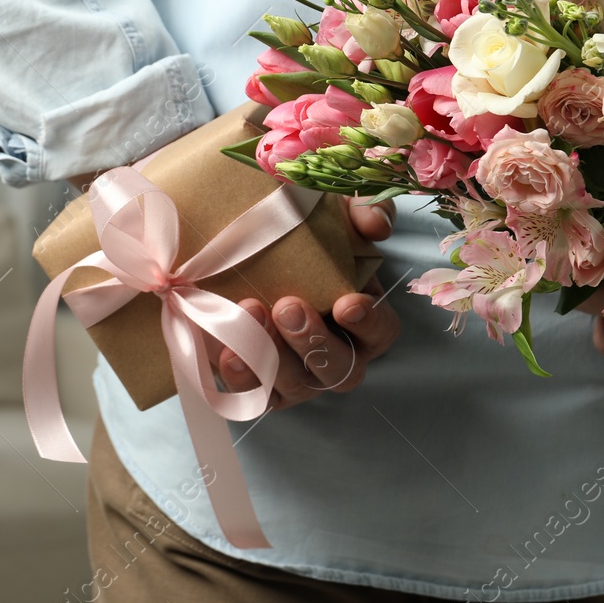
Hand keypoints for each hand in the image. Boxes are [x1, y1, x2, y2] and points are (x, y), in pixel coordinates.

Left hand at [213, 196, 400, 409]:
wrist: (246, 250)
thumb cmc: (305, 235)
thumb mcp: (336, 212)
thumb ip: (364, 209)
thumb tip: (375, 225)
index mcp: (363, 320)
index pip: (381, 331)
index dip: (368, 322)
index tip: (346, 302)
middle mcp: (335, 357)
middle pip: (338, 369)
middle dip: (313, 341)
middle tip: (287, 307)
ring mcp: (298, 377)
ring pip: (293, 385)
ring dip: (271, 356)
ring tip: (247, 314)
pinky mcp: (258, 384)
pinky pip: (251, 392)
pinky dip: (238, 373)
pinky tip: (223, 347)